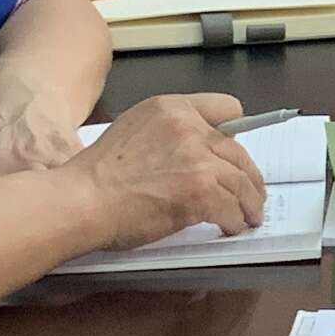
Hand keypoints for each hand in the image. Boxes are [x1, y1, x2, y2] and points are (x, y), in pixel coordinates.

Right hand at [71, 93, 269, 254]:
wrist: (82, 199)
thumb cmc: (97, 175)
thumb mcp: (133, 130)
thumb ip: (166, 134)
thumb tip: (193, 153)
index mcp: (172, 108)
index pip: (227, 108)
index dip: (234, 134)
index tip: (235, 154)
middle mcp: (190, 127)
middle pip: (239, 151)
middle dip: (249, 176)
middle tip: (252, 193)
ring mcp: (198, 159)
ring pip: (242, 181)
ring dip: (249, 203)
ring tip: (249, 216)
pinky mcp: (201, 191)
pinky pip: (232, 207)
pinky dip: (234, 220)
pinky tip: (230, 227)